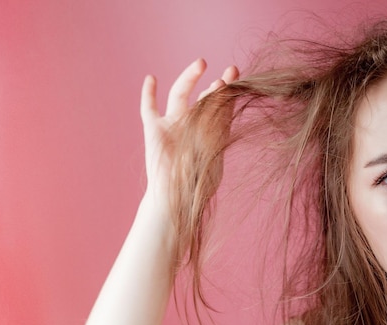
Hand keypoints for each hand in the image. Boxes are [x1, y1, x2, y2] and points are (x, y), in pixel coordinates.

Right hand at [139, 59, 238, 205]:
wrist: (176, 199)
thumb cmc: (200, 184)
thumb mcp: (216, 153)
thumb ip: (220, 129)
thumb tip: (227, 102)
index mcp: (210, 131)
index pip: (221, 105)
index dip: (229, 91)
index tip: (238, 77)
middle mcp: (192, 124)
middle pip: (204, 96)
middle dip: (217, 83)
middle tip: (230, 71)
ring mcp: (172, 125)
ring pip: (179, 94)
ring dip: (189, 77)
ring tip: (201, 63)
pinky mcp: (154, 131)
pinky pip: (148, 108)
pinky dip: (148, 93)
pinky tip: (152, 79)